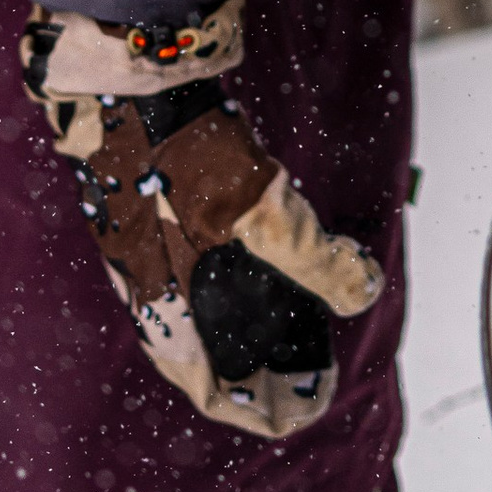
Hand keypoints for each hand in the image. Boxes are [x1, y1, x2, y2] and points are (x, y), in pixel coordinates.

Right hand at [21, 0, 382, 437]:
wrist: (128, 84)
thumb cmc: (186, 155)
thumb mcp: (263, 212)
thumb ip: (316, 259)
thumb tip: (363, 291)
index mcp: (168, 315)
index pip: (217, 394)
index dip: (269, 407)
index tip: (315, 400)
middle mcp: (152, 298)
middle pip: (213, 363)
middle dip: (268, 372)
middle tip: (318, 364)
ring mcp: (149, 259)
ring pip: (206, 320)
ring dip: (254, 330)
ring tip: (306, 315)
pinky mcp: (153, 222)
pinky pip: (199, 278)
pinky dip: (237, 288)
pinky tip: (273, 261)